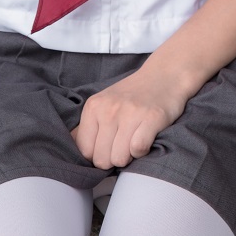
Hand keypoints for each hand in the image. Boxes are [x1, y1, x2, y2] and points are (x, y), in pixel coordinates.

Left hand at [69, 62, 194, 168]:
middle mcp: (108, 109)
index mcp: (93, 107)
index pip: (84, 151)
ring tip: (134, 140)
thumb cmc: (132, 96)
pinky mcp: (150, 118)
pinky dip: (142, 151)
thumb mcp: (103, 104)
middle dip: (113, 158)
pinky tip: (145, 138)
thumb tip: (70, 149)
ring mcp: (129, 113)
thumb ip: (88, 127)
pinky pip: (137, 150)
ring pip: (119, 159)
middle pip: (101, 160)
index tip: (108, 146)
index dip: (97, 155)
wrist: (165, 75)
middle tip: (123, 143)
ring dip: (129, 156)